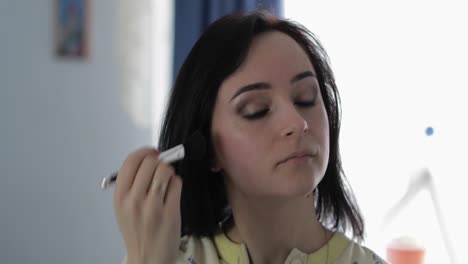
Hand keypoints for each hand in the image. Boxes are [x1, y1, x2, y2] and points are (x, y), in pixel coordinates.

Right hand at [113, 148, 181, 263]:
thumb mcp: (123, 208)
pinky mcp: (170, 212)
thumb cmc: (137, 231)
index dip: (144, 152)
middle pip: (150, 163)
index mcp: (120, 197)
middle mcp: (134, 201)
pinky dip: (177, 184)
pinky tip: (172, 193)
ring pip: (165, 171)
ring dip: (169, 172)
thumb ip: (132, 184)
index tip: (153, 152)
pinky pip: (177, 184)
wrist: (147, 257)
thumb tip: (149, 158)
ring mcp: (153, 207)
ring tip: (167, 183)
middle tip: (161, 169)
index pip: (130, 162)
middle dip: (159, 162)